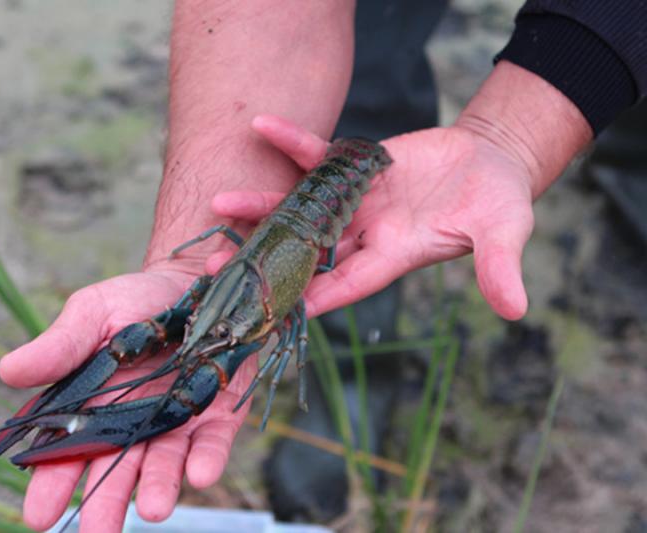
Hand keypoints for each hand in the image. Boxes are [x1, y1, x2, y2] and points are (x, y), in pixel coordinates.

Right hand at [0, 269, 258, 531]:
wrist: (192, 280)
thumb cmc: (134, 300)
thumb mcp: (91, 314)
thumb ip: (59, 346)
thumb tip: (7, 371)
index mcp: (92, 405)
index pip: (66, 450)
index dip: (51, 482)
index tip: (38, 515)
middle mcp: (132, 421)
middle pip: (114, 469)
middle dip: (105, 504)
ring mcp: (176, 420)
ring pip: (163, 463)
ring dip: (157, 487)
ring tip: (151, 511)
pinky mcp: (217, 413)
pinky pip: (212, 441)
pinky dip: (206, 459)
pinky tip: (200, 476)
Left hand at [207, 114, 537, 319]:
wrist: (489, 163)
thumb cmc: (500, 205)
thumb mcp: (503, 234)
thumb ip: (499, 268)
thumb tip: (516, 311)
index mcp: (394, 256)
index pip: (347, 284)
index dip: (312, 296)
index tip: (272, 308)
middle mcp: (365, 234)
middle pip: (307, 252)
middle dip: (265, 259)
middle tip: (219, 265)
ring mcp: (354, 202)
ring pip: (300, 208)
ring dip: (260, 206)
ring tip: (218, 203)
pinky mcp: (354, 168)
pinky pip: (316, 156)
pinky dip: (291, 142)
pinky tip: (260, 125)